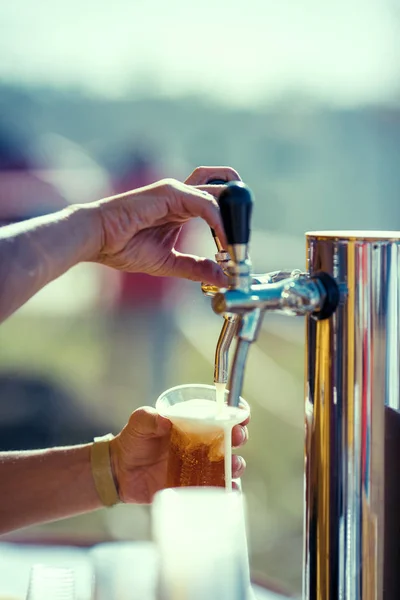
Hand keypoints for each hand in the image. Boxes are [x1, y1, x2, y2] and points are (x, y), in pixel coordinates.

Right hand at [92, 166, 240, 286]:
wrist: (96, 239)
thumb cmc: (123, 247)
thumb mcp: (169, 263)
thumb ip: (196, 267)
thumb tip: (223, 278)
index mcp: (182, 208)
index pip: (219, 203)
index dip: (232, 225)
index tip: (236, 253)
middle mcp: (182, 194)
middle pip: (225, 185)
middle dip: (241, 209)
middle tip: (242, 243)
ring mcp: (176, 190)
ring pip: (220, 192)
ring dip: (233, 218)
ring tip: (236, 245)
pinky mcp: (169, 192)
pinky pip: (205, 202)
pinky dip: (219, 221)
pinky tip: (224, 240)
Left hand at [110, 406, 249, 503]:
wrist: (120, 470)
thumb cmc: (134, 439)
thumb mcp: (140, 422)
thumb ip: (150, 418)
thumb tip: (165, 421)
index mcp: (194, 423)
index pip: (220, 415)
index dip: (235, 413)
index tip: (241, 414)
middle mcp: (202, 443)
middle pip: (230, 438)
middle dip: (239, 436)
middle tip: (236, 437)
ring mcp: (200, 465)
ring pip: (228, 464)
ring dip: (236, 464)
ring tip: (232, 465)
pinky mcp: (195, 486)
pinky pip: (217, 488)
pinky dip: (227, 489)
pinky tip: (228, 489)